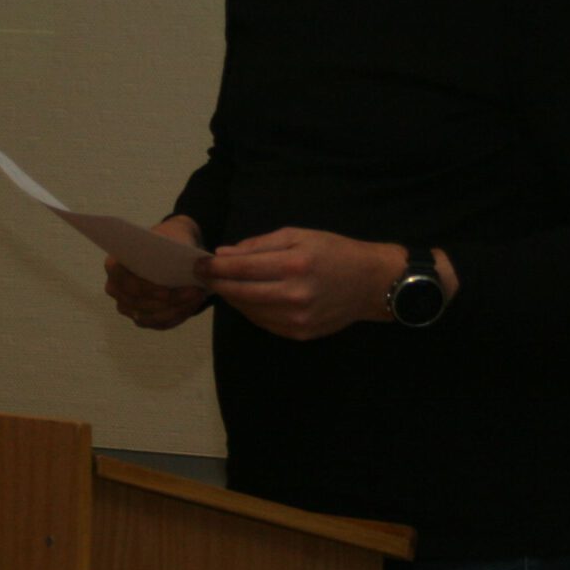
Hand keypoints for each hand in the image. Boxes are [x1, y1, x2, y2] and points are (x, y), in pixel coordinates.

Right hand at [104, 216, 211, 329]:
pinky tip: (193, 304)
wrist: (169, 251)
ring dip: (177, 308)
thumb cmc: (166, 242)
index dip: (146, 289)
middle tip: (194, 292)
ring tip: (197, 297)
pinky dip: (178, 315)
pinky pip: (159, 323)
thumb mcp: (171, 238)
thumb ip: (176, 249)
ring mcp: (126, 306)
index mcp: (114, 265)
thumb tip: (195, 265)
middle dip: (169, 300)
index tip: (167, 291)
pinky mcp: (141, 317)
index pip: (126, 281)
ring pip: (151, 316)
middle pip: (140, 302)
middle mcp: (115, 288)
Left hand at [201, 228, 404, 341]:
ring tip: (225, 285)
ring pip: (249, 310)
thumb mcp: (299, 235)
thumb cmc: (334, 252)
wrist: (370, 283)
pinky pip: (264, 323)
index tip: (199, 263)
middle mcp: (294, 294)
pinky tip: (248, 298)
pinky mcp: (300, 334)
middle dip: (217, 283)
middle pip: (240, 292)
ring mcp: (297, 319)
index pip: (241, 268)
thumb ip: (259, 245)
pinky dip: (251, 310)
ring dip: (233, 298)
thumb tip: (223, 254)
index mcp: (294, 264)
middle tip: (203, 275)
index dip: (215, 267)